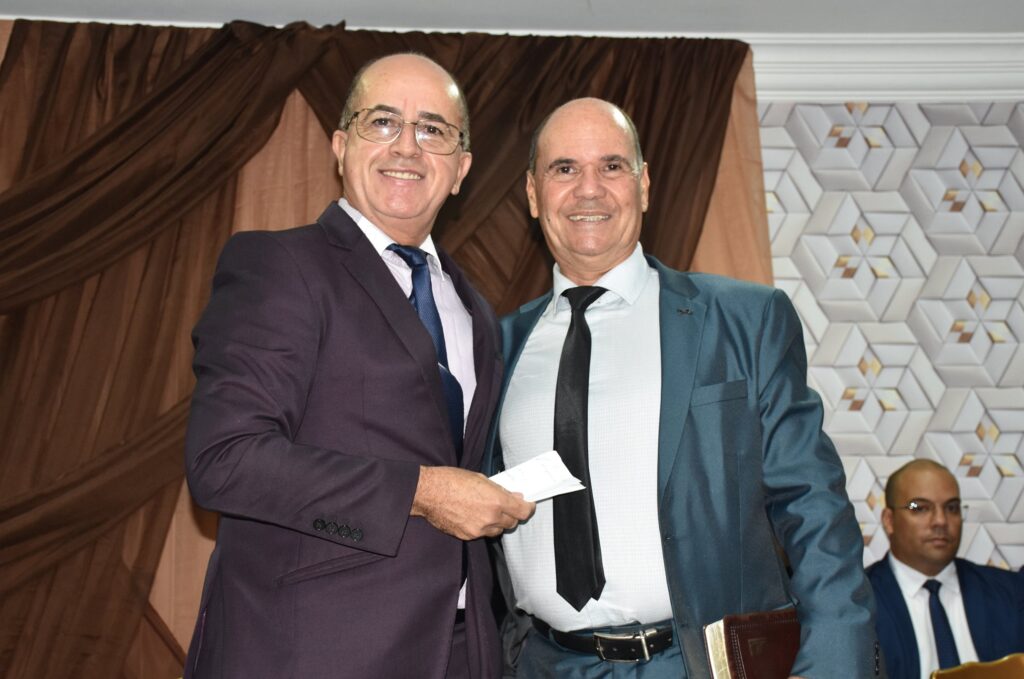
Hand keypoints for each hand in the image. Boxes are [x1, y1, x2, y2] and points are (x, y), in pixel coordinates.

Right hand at [411, 466, 534, 539]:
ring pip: (497, 531)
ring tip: (486, 510)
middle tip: (505, 505)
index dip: (528, 508)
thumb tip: (513, 496)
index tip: (528, 504)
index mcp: (496, 501)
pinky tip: (473, 515)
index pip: (523, 512)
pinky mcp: (467, 536)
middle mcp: (489, 518)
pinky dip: (482, 527)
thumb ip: (500, 490)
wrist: (428, 492)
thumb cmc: (451, 480)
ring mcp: (478, 529)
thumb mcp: (481, 478)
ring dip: (497, 522)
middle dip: (511, 514)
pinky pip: (481, 534)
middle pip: (512, 523)